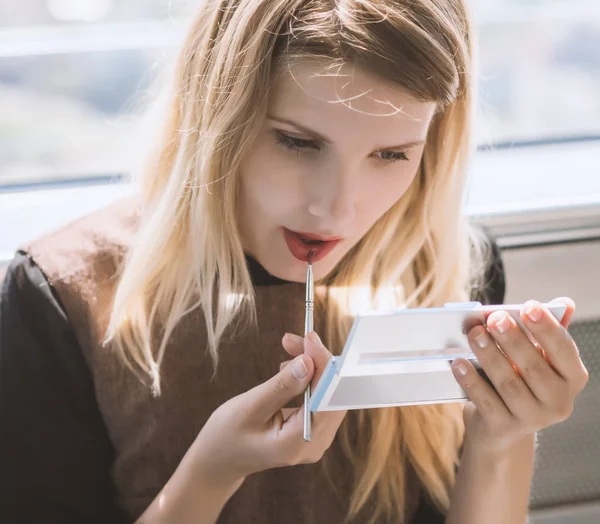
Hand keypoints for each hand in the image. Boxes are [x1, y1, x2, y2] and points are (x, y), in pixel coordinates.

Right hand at [191, 331, 345, 490]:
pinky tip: (292, 368)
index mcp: (299, 442)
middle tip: (293, 339)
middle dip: (317, 361)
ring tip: (289, 348)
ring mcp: (315, 438)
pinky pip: (319, 398)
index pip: (326, 398)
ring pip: (327, 393)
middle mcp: (315, 443)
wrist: (218, 461)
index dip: (323, 365)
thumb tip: (309, 361)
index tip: (309, 339)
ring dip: (313, 365)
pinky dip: (309, 377)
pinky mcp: (311, 430)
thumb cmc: (227, 435)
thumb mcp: (251, 406)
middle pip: (331, 394)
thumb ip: (282, 386)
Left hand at [452, 297, 588, 453]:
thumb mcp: (537, 356)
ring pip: (508, 383)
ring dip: (489, 355)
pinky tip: (459, 363)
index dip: (547, 328)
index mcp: (572, 378)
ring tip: (474, 334)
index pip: (564, 350)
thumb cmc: (521, 380)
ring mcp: (532, 419)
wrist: (501, 426)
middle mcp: (558, 402)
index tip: (529, 306)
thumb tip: (564, 303)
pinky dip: (470, 380)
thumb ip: (545, 331)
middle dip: (512, 339)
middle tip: (494, 318)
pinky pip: (485, 400)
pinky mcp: (504, 428)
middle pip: (533, 367)